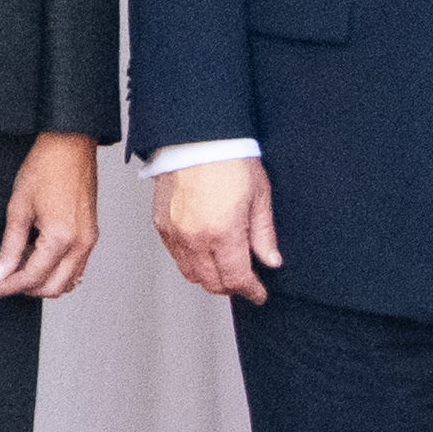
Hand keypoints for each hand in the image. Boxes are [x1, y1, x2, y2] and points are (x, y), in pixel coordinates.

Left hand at [0, 132, 100, 297]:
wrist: (70, 145)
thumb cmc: (47, 167)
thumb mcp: (18, 209)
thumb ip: (9, 247)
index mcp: (61, 237)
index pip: (32, 277)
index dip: (8, 286)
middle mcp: (80, 243)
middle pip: (53, 288)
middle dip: (26, 289)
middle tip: (4, 279)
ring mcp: (89, 240)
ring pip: (68, 282)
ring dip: (43, 282)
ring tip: (20, 266)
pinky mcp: (91, 234)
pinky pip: (76, 267)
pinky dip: (57, 270)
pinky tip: (39, 256)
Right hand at [153, 156, 280, 303]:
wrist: (198, 138)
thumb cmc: (230, 159)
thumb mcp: (259, 196)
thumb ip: (264, 234)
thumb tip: (271, 261)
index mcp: (224, 233)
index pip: (237, 278)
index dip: (251, 291)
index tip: (259, 294)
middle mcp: (195, 238)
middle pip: (212, 282)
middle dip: (231, 287)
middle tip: (245, 282)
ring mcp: (175, 233)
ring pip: (191, 273)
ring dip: (209, 277)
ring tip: (225, 268)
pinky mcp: (161, 225)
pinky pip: (176, 256)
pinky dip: (190, 261)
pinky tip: (204, 252)